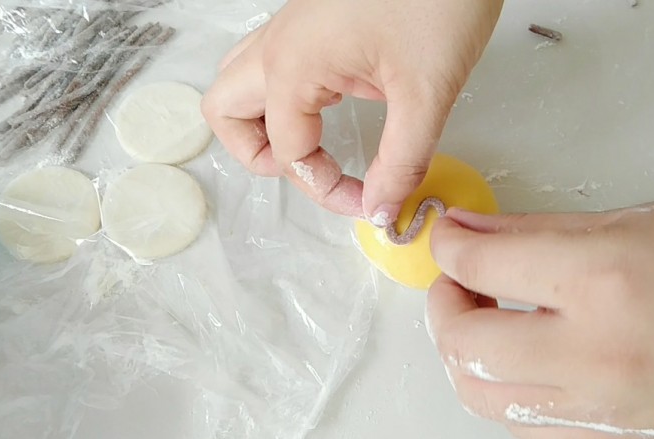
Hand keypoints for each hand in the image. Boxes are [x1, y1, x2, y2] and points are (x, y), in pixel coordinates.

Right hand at [201, 0, 503, 220]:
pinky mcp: (310, 22)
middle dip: (259, 155)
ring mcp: (290, 28)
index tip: (368, 201)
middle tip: (311, 170)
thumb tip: (379, 206)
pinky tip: (326, 109)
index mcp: (294, 65)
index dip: (325, 189)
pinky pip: (272, 66)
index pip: (287, 152)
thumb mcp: (427, 91)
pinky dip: (284, 98)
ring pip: (239, 83)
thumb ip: (401, 160)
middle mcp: (278, 45)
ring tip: (308, 147)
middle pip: (225, 112)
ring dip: (260, 125)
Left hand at [425, 201, 653, 438]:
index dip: (447, 247)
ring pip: (482, 396)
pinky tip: (517, 359)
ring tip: (482, 320)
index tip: (446, 239)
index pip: (480, 266)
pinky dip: (501, 390)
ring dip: (464, 354)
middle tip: (459, 282)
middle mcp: (598, 355)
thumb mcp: (633, 224)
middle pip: (465, 344)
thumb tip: (469, 231)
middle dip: (443, 305)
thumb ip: (535, 230)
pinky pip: (522, 426)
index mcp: (604, 282)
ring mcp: (605, 410)